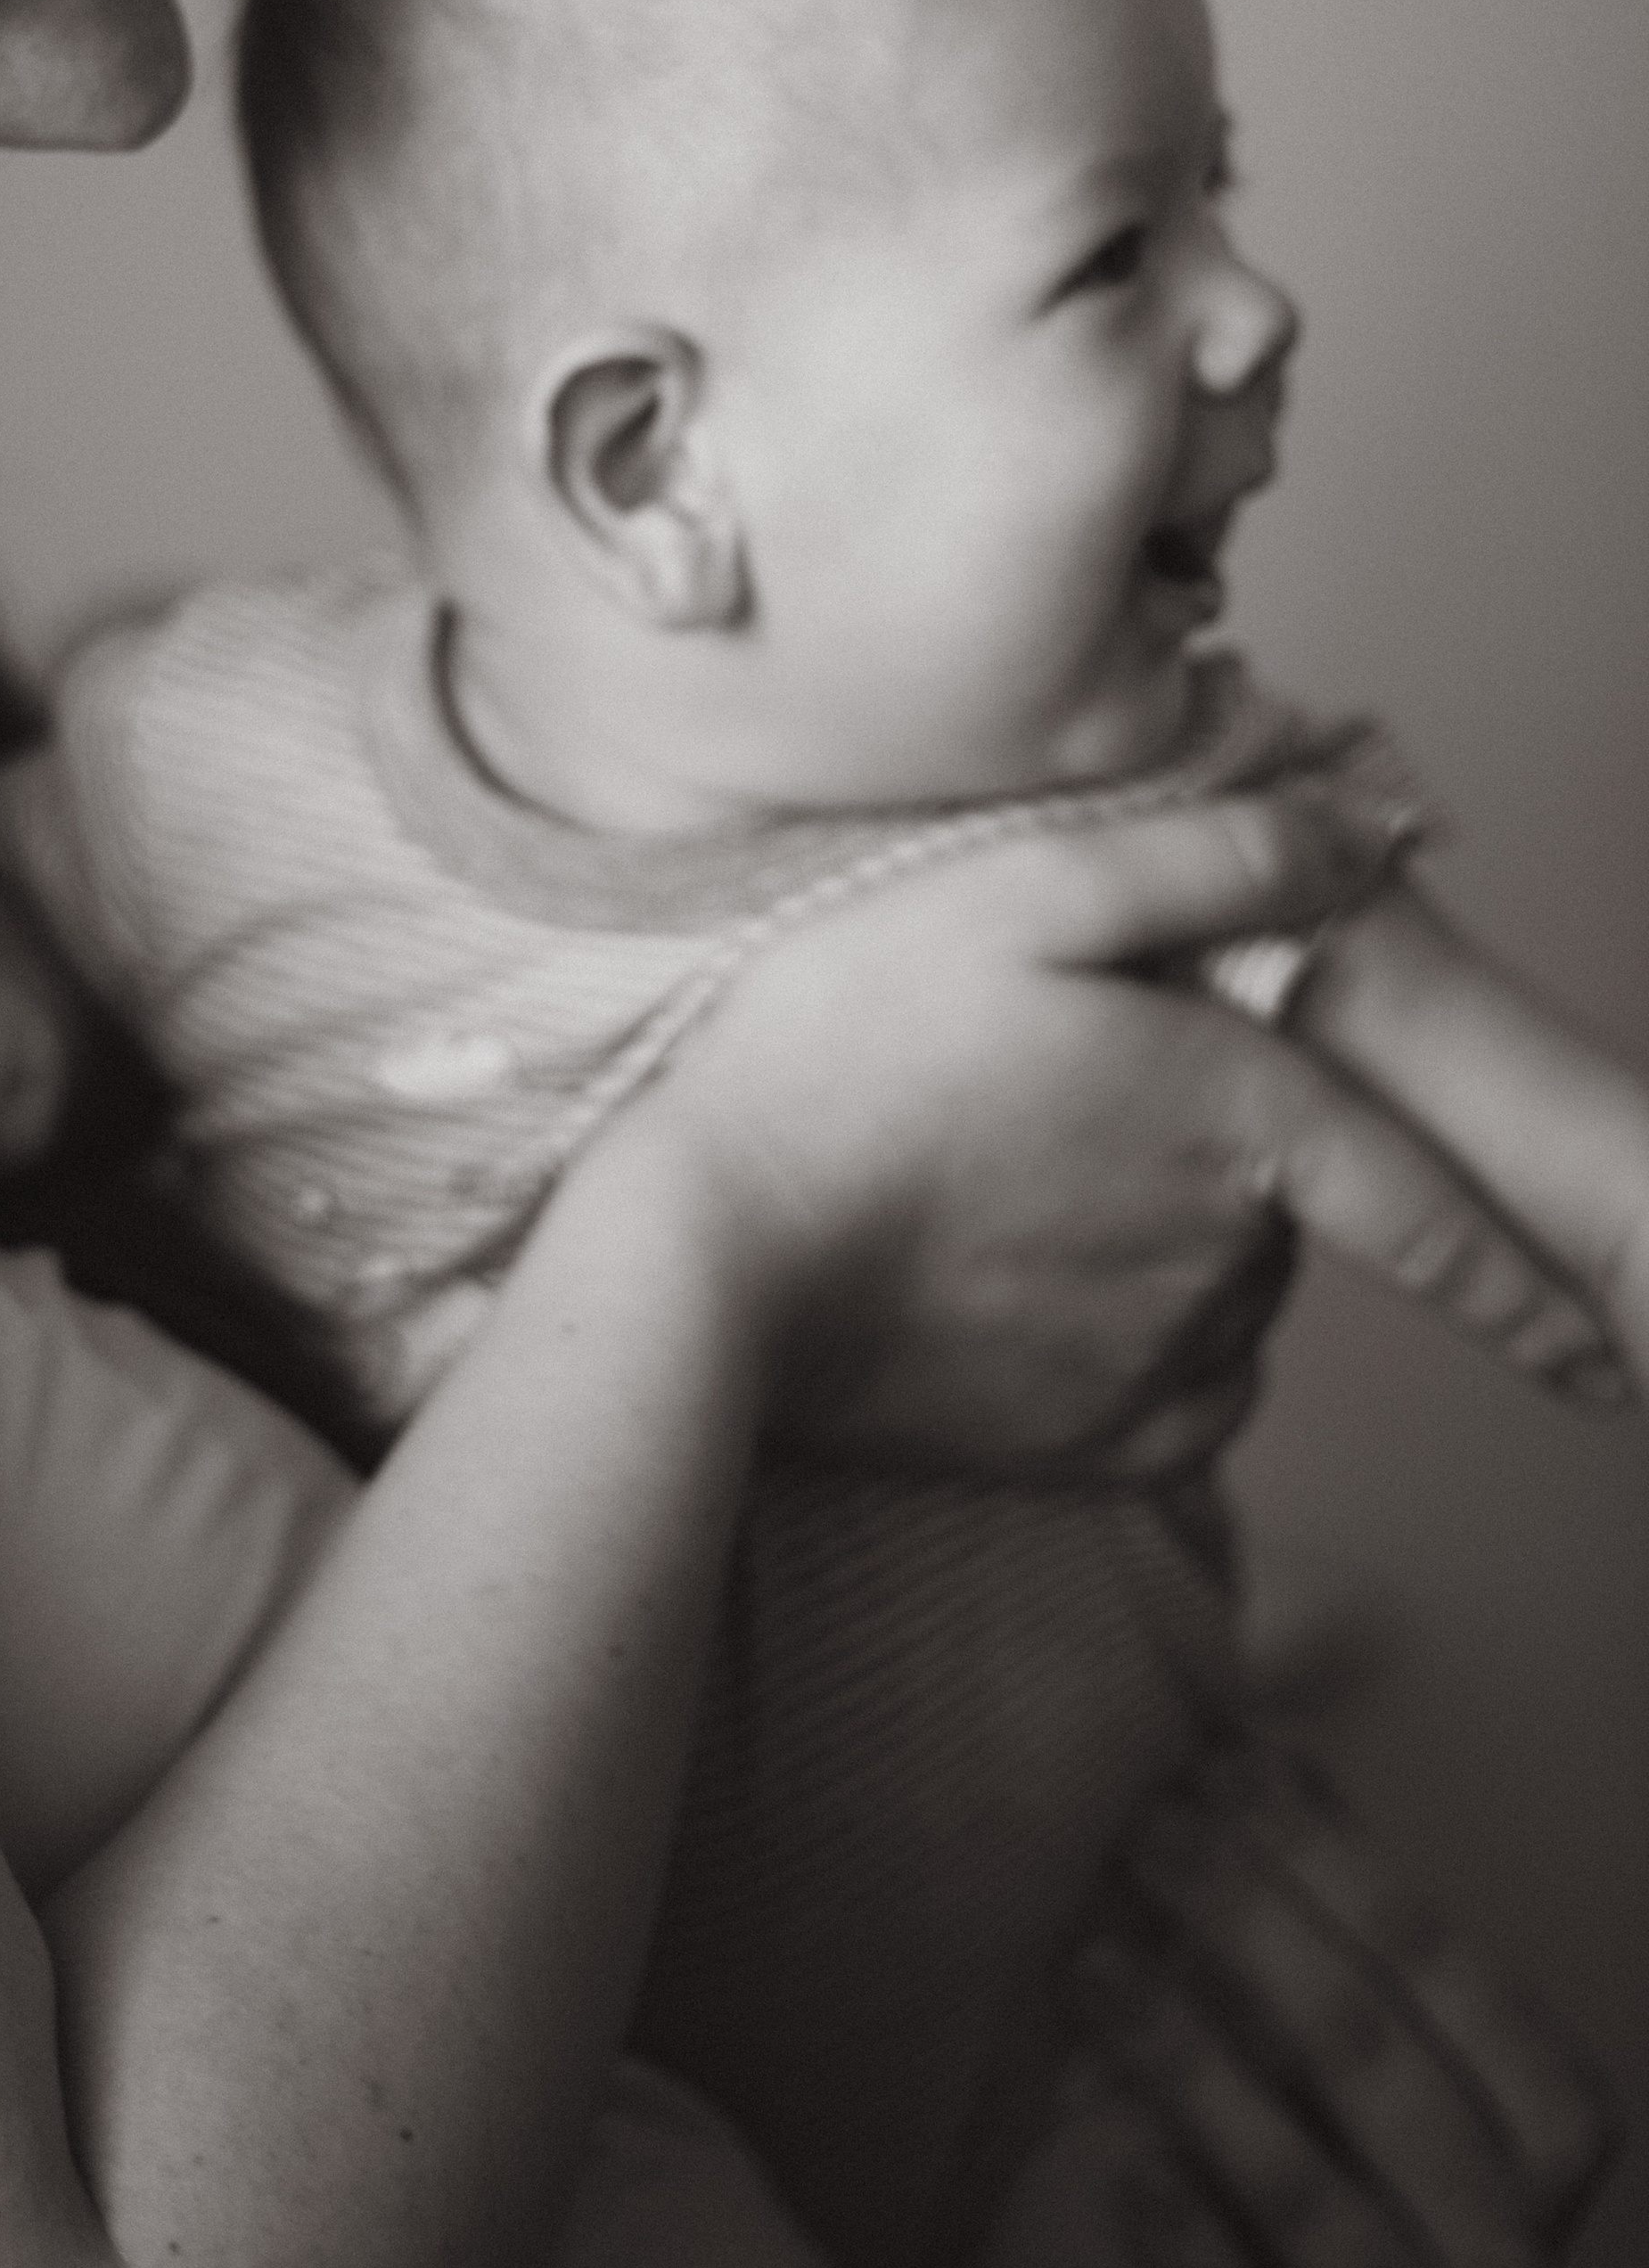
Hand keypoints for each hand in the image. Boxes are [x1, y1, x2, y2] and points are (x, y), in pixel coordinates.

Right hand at [646, 786, 1615, 1475]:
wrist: (708, 1251)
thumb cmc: (850, 1043)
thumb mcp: (1026, 890)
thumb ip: (1216, 855)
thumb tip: (1365, 825)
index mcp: (1240, 1117)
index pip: (1433, 1213)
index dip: (1526, 1280)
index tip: (1605, 1348)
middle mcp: (1228, 1258)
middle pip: (1278, 1207)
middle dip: (1217, 1152)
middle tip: (1057, 1096)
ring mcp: (1152, 1361)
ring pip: (1219, 1295)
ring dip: (1165, 1243)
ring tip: (1005, 1177)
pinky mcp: (1076, 1442)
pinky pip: (1165, 1397)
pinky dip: (1136, 1347)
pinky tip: (1029, 1283)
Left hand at [1071, 1743, 1616, 2267]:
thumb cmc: (1380, 2178)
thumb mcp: (1391, 2059)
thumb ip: (1350, 1925)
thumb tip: (1266, 1753)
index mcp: (1540, 2138)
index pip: (1460, 1983)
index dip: (1342, 1865)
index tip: (1228, 1766)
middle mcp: (1506, 2247)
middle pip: (1377, 2067)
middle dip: (1253, 1929)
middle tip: (1146, 1829)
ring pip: (1309, 2196)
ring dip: (1191, 2067)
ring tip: (1092, 1964)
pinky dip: (1193, 2245)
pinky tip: (1128, 2170)